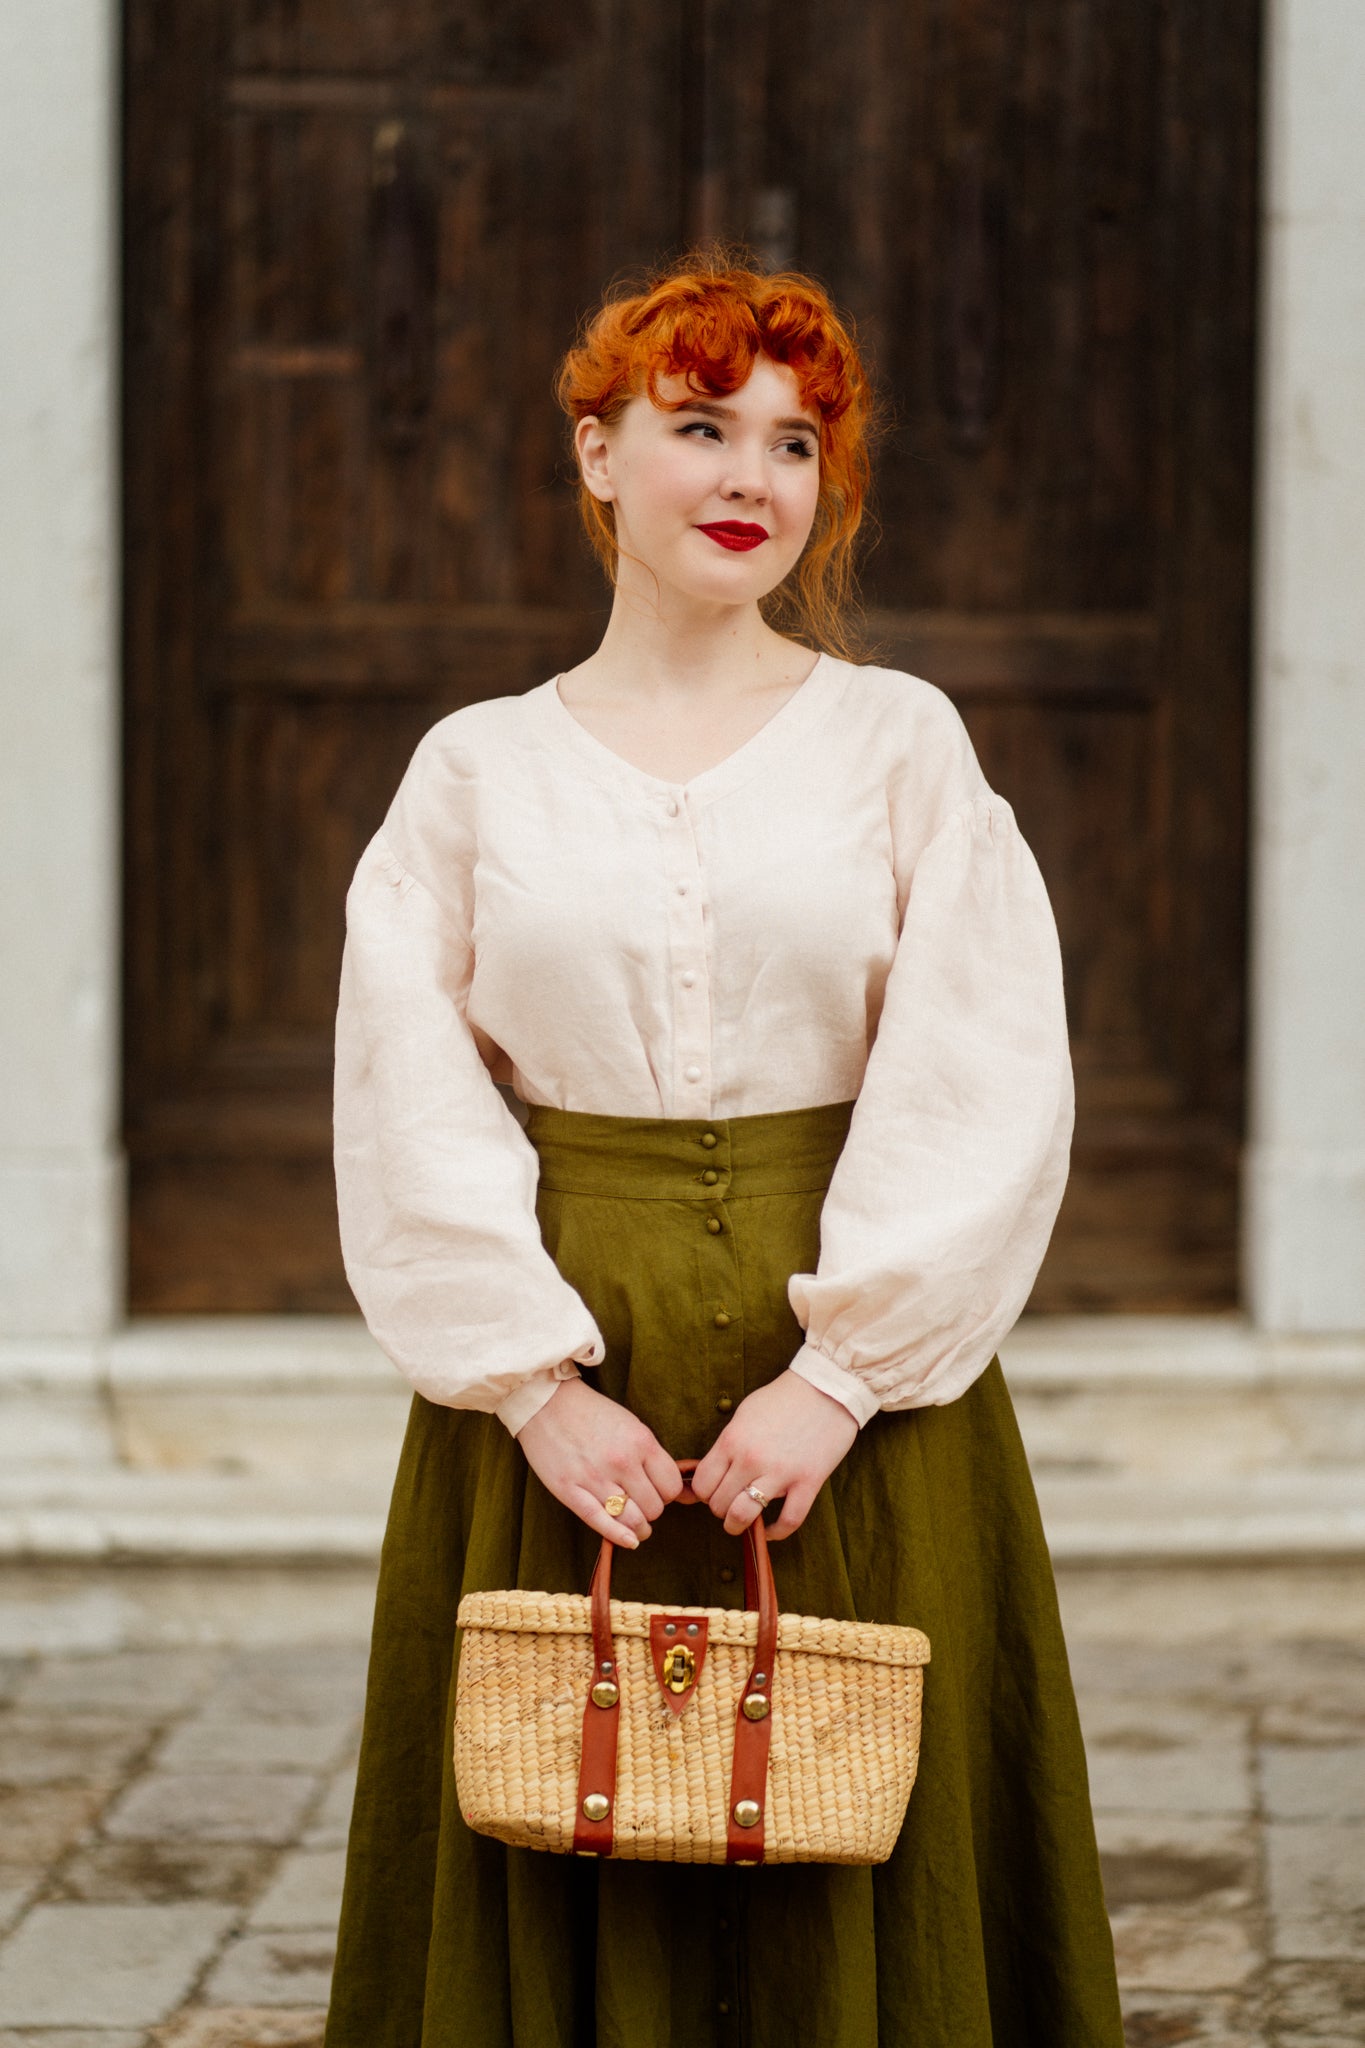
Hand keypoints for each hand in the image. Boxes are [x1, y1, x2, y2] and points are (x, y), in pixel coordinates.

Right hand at [515, 1377, 684, 1548]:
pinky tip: (630, 1541)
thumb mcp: (630, 1424)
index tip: (658, 1492)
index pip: (671, 1485)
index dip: (667, 1493)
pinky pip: (601, 1522)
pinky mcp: (570, 1491)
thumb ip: (648, 1454)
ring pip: (632, 1520)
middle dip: (652, 1509)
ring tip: (638, 1526)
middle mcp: (622, 1462)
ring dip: (639, 1527)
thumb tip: (667, 1485)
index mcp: (641, 1441)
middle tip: (643, 1504)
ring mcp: (596, 1478)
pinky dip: (620, 1537)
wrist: (546, 1402)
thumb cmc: (591, 1413)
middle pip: (654, 1507)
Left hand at [690, 1369, 858, 1539]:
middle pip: (718, 1504)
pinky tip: (770, 1529)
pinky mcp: (808, 1482)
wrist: (827, 1389)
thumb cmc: (783, 1399)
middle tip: (730, 1503)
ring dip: (738, 1525)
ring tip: (742, 1521)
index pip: (702, 1484)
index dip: (704, 1494)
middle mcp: (751, 1459)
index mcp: (732, 1440)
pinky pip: (787, 1521)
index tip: (714, 1492)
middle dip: (720, 1509)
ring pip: (742, 1516)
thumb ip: (727, 1444)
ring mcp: (780, 1473)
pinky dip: (775, 1532)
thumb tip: (712, 1471)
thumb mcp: (744, 1414)